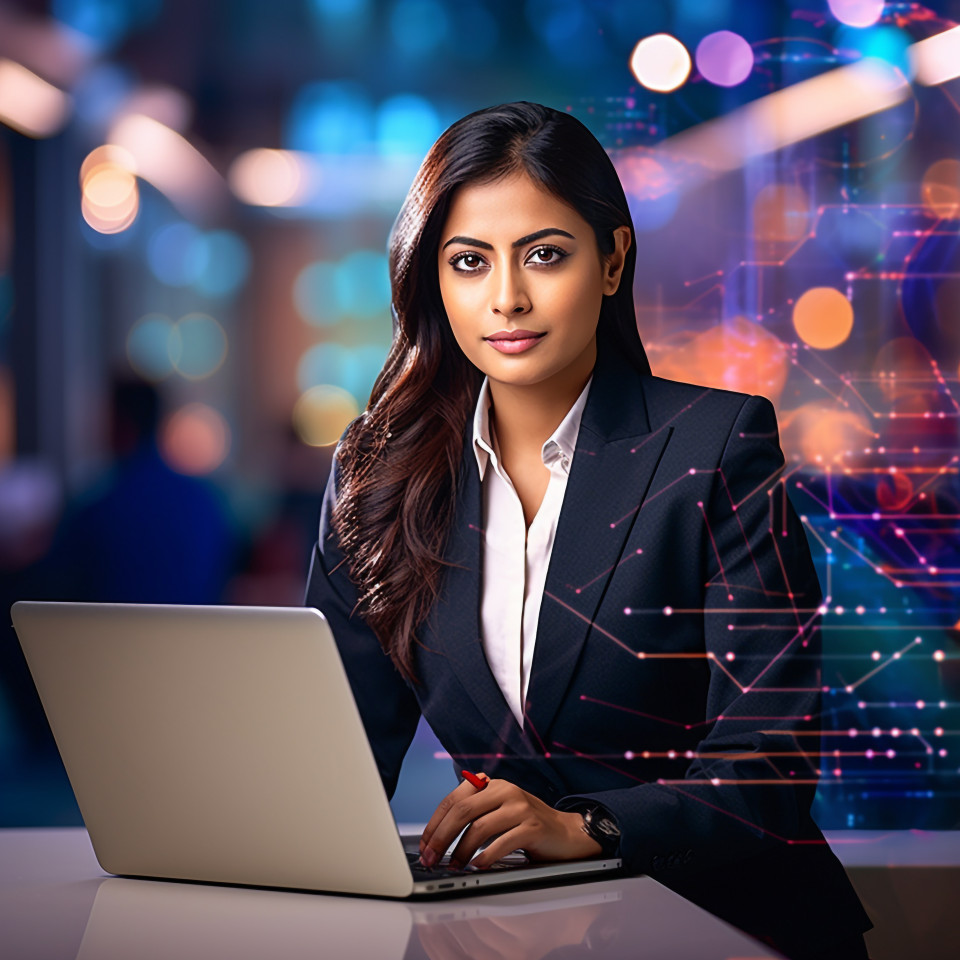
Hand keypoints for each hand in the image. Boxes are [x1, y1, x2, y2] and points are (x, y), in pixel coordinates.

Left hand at [419, 775, 602, 869]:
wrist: (567, 833)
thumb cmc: (527, 825)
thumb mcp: (498, 812)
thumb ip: (473, 815)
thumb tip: (437, 838)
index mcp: (492, 784)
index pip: (453, 799)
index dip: (435, 823)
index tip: (425, 845)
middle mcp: (505, 790)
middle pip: (462, 810)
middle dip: (441, 837)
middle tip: (431, 858)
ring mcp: (520, 807)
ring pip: (479, 827)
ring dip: (461, 851)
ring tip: (455, 866)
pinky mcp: (532, 826)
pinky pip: (502, 842)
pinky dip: (485, 857)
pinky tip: (478, 867)